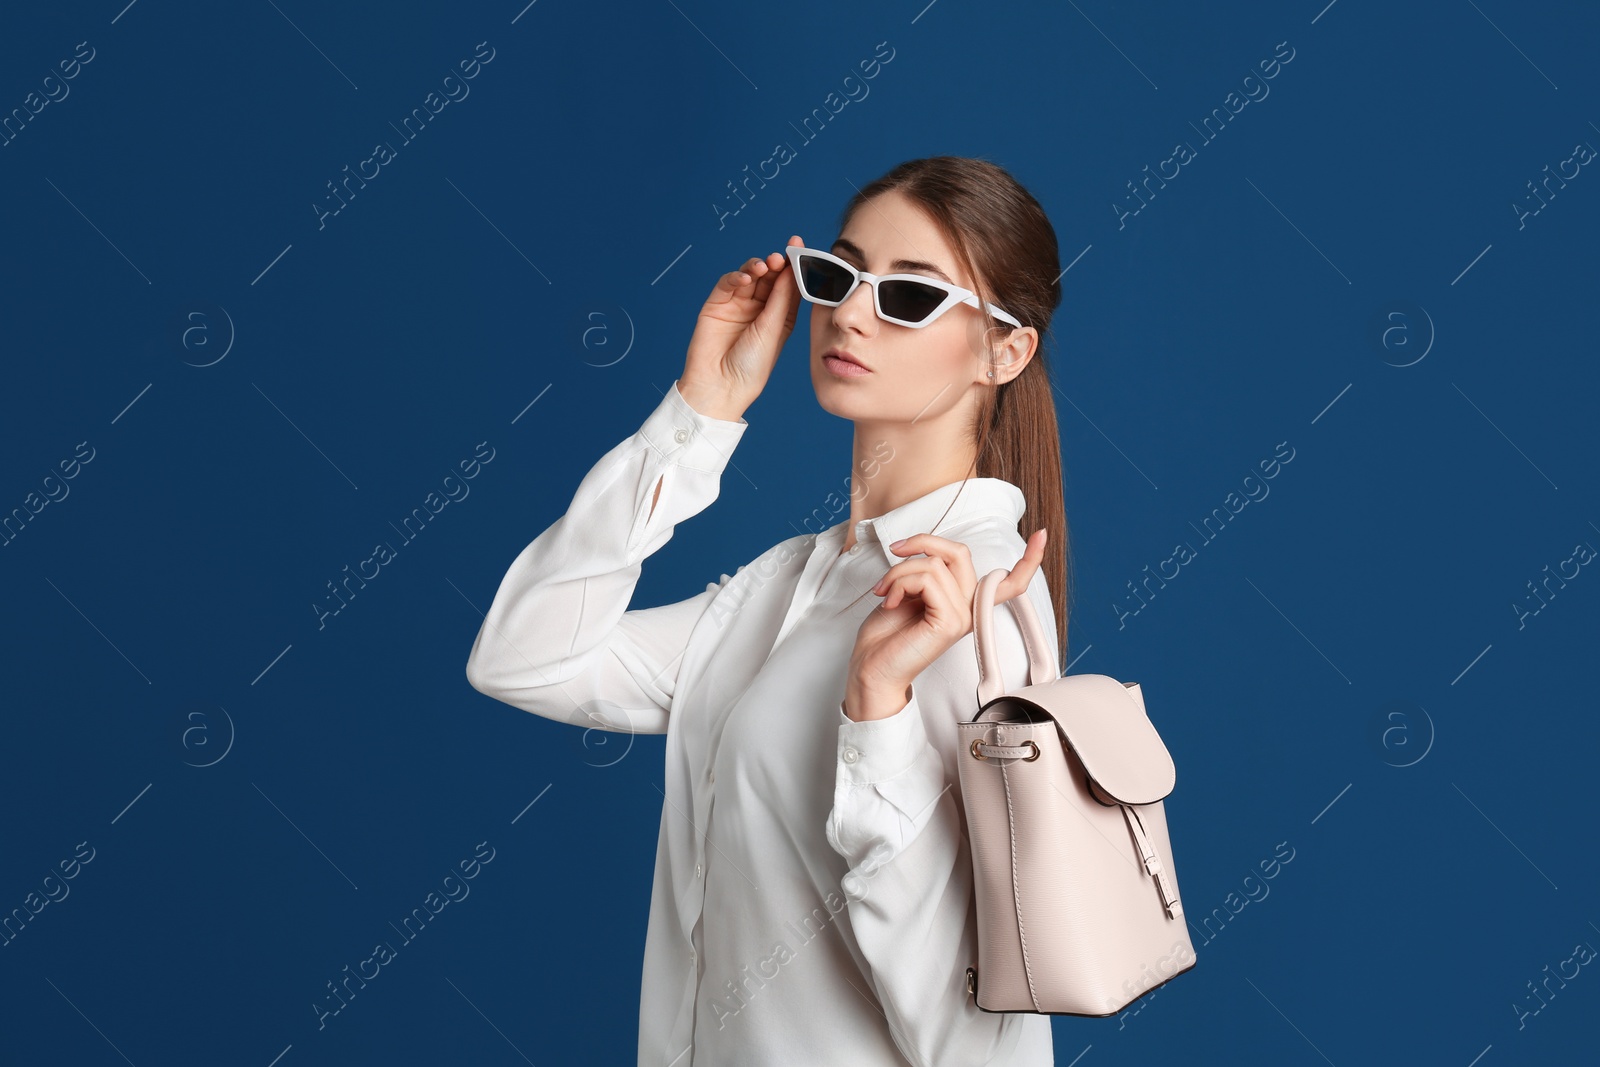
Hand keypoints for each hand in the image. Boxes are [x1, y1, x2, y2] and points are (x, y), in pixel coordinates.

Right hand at [679, 236, 803, 419]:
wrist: (720, 385)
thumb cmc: (751, 366)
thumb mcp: (773, 329)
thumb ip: (781, 298)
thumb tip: (791, 269)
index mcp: (780, 318)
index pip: (789, 286)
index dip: (794, 267)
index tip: (800, 247)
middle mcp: (760, 309)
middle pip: (770, 277)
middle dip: (776, 264)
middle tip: (780, 257)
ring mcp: (738, 305)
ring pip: (750, 276)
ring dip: (757, 267)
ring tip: (764, 267)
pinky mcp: (717, 304)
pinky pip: (728, 283)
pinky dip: (736, 276)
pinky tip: (745, 278)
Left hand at [844, 528, 1047, 721]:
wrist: (871, 668)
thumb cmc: (886, 634)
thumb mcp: (909, 591)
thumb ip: (929, 571)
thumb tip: (929, 550)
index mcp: (965, 602)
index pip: (1010, 583)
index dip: (1030, 559)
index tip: (1042, 535)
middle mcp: (970, 609)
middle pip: (960, 552)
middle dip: (923, 541)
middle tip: (896, 549)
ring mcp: (963, 616)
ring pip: (935, 564)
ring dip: (899, 570)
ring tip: (884, 591)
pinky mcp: (950, 622)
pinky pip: (928, 578)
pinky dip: (900, 582)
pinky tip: (890, 601)